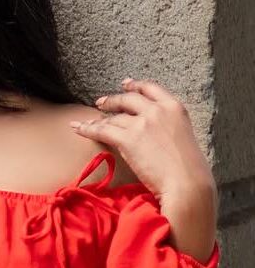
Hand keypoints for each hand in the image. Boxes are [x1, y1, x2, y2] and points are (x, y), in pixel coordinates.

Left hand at [70, 77, 217, 259]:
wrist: (187, 183)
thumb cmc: (189, 169)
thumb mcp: (183, 137)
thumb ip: (169, 127)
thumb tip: (155, 132)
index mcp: (174, 107)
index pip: (151, 88)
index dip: (135, 85)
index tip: (125, 84)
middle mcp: (157, 110)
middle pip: (128, 99)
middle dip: (113, 100)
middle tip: (101, 102)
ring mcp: (142, 123)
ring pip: (114, 117)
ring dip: (99, 118)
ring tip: (89, 120)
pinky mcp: (128, 139)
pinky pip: (102, 130)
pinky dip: (88, 128)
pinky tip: (78, 128)